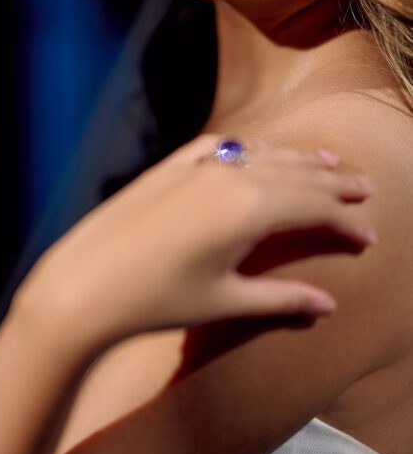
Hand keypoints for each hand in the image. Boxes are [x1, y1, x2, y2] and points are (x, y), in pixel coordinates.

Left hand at [16, 133, 375, 349]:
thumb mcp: (224, 301)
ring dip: (299, 160)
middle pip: (298, 174)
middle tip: (365, 188)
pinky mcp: (169, 168)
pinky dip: (251, 148)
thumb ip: (281, 299)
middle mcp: (229, 177)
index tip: (369, 237)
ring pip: (264, 155)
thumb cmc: (155, 300)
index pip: (316, 208)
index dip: (347, 221)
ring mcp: (197, 167)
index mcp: (251, 209)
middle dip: (335, 183)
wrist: (84, 285)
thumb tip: (328, 306)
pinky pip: (222, 147)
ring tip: (328, 162)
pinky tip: (261, 150)